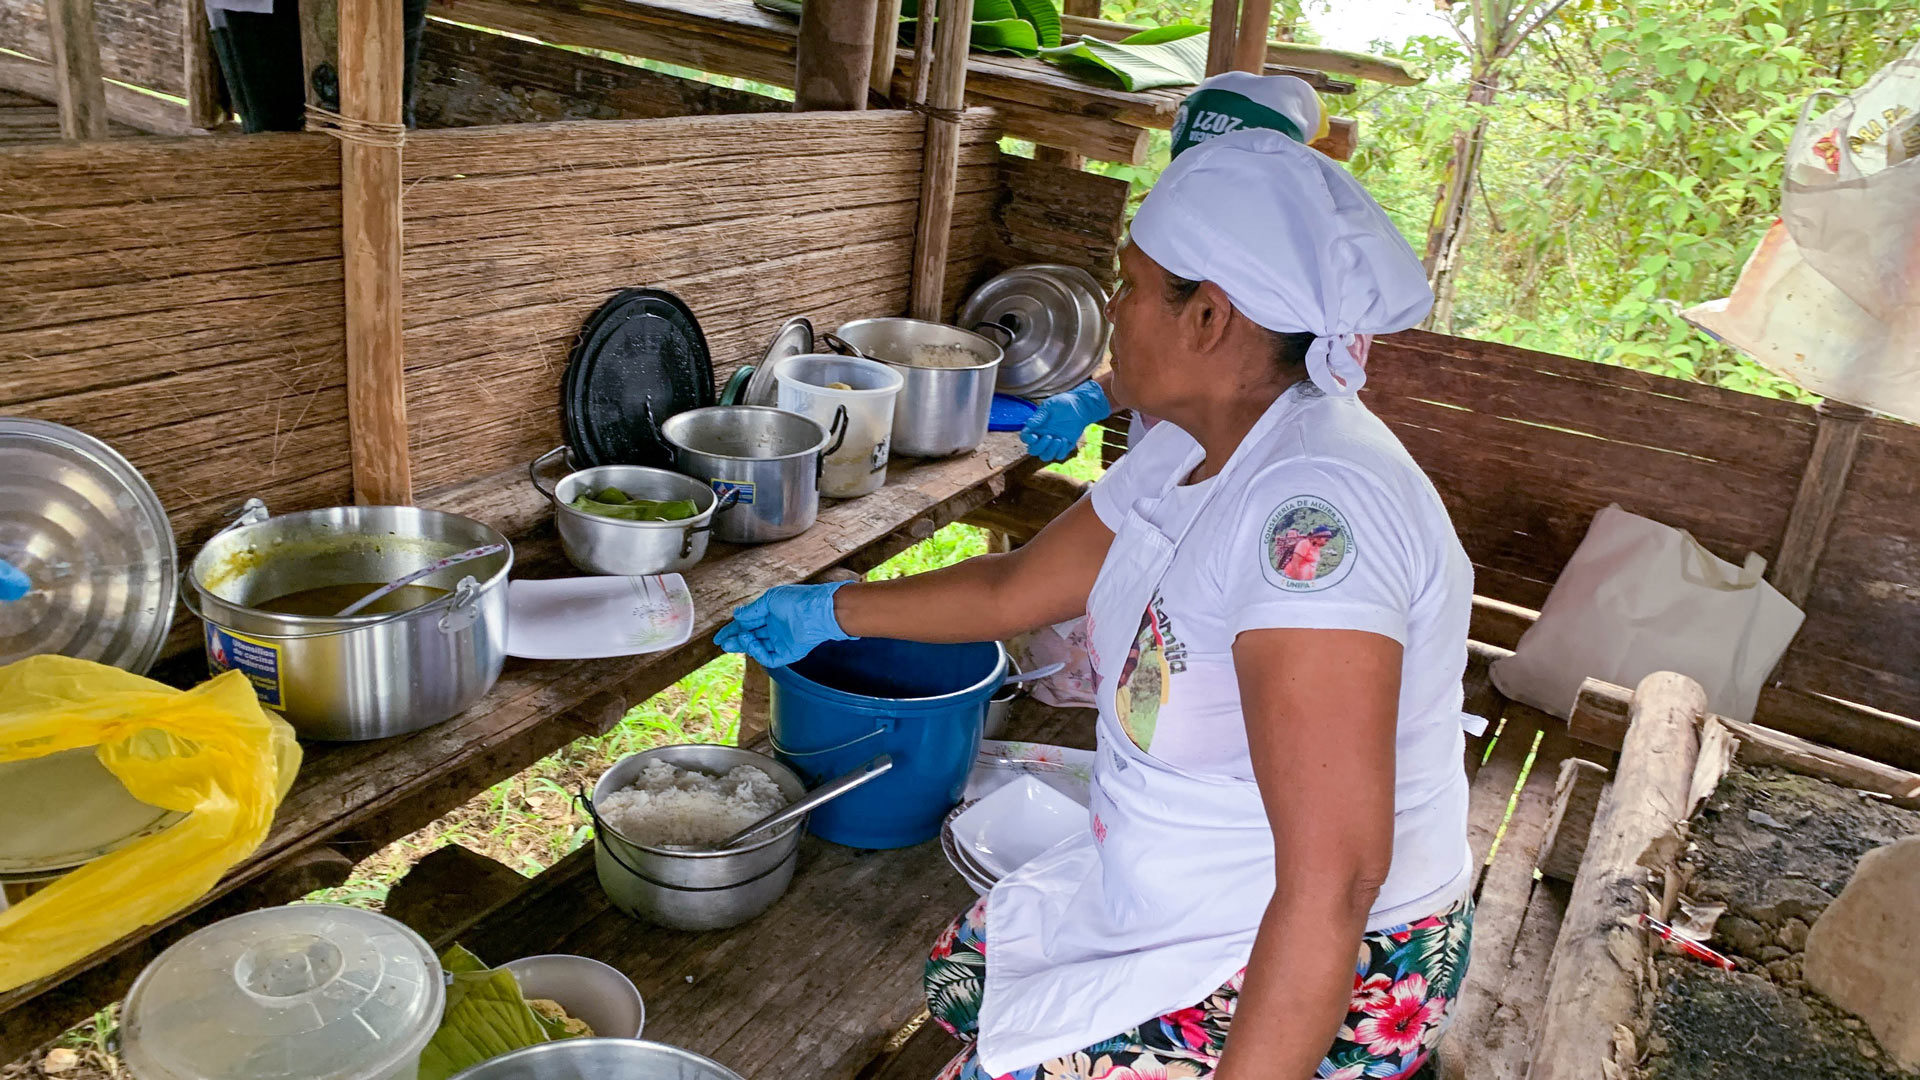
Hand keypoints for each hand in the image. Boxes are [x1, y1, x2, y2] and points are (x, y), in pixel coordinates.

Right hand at [714, 582, 854, 667]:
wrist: (818, 611)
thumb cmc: (797, 600)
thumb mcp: (769, 600)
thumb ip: (752, 610)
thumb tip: (736, 615)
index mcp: (772, 614)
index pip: (748, 624)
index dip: (733, 630)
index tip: (719, 637)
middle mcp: (776, 628)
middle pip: (751, 637)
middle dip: (736, 640)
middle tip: (723, 643)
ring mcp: (782, 642)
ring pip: (758, 648)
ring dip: (745, 645)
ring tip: (738, 639)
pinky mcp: (789, 654)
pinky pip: (769, 658)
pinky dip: (758, 653)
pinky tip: (752, 643)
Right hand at [1019, 379, 1110, 462]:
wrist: (1081, 406)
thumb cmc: (1063, 403)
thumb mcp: (1049, 406)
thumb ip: (1038, 416)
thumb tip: (1028, 426)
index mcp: (1036, 427)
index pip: (1025, 437)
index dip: (1027, 440)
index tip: (1035, 437)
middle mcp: (1042, 436)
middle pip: (1033, 450)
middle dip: (1040, 446)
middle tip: (1050, 436)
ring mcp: (1052, 443)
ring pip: (1045, 456)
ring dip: (1050, 451)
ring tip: (1059, 439)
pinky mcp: (1064, 446)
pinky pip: (1059, 456)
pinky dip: (1061, 451)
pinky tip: (1066, 439)